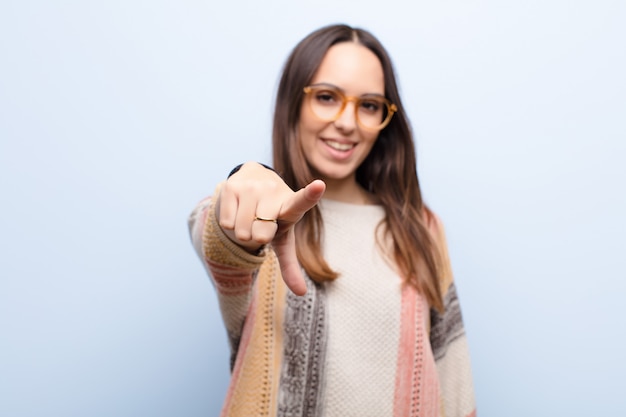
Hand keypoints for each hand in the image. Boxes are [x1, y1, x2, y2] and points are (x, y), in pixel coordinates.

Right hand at [216, 162, 325, 294]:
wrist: (253, 181)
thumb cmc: (273, 217)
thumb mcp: (283, 238)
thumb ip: (290, 265)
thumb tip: (301, 293)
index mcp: (291, 205)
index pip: (302, 201)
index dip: (311, 194)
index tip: (319, 186)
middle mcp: (273, 191)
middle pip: (260, 234)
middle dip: (257, 237)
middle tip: (261, 224)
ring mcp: (252, 187)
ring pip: (241, 230)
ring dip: (242, 232)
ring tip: (249, 217)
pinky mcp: (231, 186)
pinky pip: (227, 222)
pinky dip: (230, 225)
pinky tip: (237, 211)